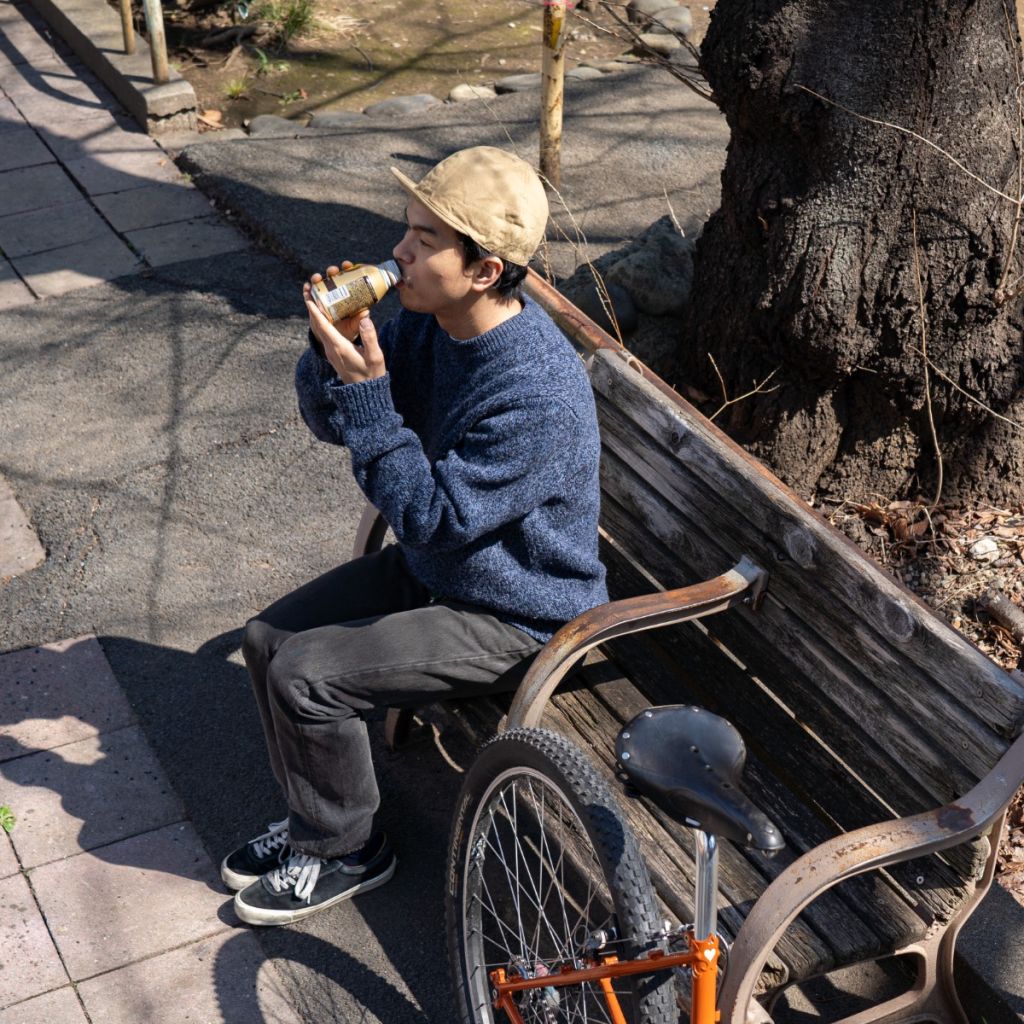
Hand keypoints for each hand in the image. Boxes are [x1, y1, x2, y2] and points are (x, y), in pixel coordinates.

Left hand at [303, 262, 386, 384]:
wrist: (365, 394)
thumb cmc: (371, 375)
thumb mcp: (375, 356)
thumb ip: (369, 337)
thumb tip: (365, 318)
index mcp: (339, 348)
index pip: (323, 326)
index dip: (316, 311)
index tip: (309, 297)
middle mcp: (331, 349)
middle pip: (318, 325)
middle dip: (313, 308)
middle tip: (309, 291)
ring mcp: (331, 352)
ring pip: (320, 330)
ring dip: (317, 314)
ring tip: (315, 298)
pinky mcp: (334, 354)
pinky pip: (325, 335)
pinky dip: (323, 322)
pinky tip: (327, 315)